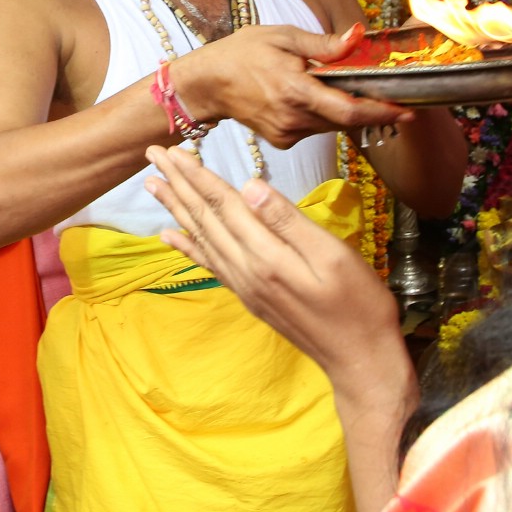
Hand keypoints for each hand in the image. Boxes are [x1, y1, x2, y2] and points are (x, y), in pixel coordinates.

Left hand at [143, 145, 405, 397]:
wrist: (359, 360)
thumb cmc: (358, 306)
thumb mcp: (333, 256)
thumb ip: (289, 221)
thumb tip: (250, 186)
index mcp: (266, 257)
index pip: (223, 205)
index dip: (197, 175)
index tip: (172, 150)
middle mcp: (246, 271)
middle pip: (205, 218)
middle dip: (178, 184)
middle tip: (151, 155)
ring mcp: (244, 286)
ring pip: (202, 237)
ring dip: (177, 208)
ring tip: (154, 185)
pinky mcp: (250, 296)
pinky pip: (210, 264)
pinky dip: (188, 246)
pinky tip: (170, 235)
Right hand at [174, 23, 410, 147]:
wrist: (206, 84)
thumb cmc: (241, 53)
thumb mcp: (282, 36)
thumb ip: (323, 43)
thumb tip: (358, 36)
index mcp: (295, 90)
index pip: (348, 110)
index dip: (381, 112)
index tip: (407, 109)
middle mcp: (292, 118)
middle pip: (345, 121)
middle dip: (368, 109)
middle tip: (388, 95)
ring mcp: (286, 133)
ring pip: (331, 126)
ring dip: (343, 110)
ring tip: (340, 88)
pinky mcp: (282, 141)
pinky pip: (315, 129)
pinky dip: (322, 116)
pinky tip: (310, 97)